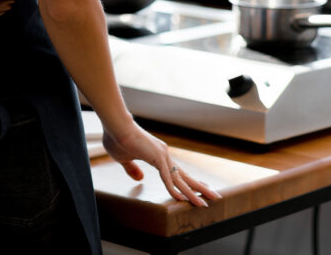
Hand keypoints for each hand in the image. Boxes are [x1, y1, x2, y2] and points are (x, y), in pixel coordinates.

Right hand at [103, 122, 220, 206]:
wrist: (115, 126)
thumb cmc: (117, 139)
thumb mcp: (124, 159)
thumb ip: (132, 169)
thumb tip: (140, 178)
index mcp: (158, 155)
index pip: (177, 172)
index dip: (189, 182)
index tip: (202, 188)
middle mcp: (164, 155)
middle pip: (185, 176)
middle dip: (199, 188)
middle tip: (215, 197)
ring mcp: (162, 155)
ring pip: (179, 179)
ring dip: (192, 193)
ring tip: (204, 204)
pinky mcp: (156, 157)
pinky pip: (166, 177)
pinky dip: (173, 189)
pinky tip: (180, 199)